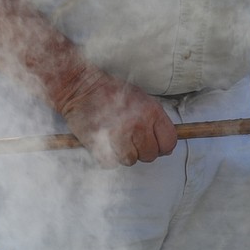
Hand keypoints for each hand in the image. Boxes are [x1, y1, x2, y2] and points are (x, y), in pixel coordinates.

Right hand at [58, 70, 177, 167]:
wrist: (80, 87)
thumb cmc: (111, 92)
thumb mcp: (141, 99)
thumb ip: (156, 121)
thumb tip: (166, 146)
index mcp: (151, 111)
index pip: (169, 142)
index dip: (162, 146)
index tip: (154, 144)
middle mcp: (138, 125)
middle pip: (151, 155)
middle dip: (142, 150)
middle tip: (131, 139)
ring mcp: (120, 136)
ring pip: (131, 160)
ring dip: (124, 153)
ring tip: (115, 138)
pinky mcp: (101, 146)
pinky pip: (111, 162)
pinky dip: (107, 156)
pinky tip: (104, 141)